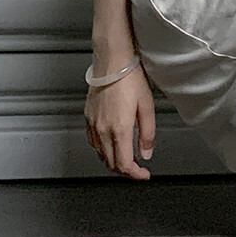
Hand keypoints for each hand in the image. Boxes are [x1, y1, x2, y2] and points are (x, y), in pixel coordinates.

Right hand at [84, 61, 155, 179]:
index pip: (124, 164)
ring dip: (113, 161)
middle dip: (125, 170)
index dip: (135, 174)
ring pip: (100, 154)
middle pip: (111, 163)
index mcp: (119, 129)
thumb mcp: (147, 106)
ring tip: (127, 156)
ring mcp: (93, 124)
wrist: (112, 61)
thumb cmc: (130, 79)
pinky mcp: (88, 117)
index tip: (144, 174)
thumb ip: (147, 134)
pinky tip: (110, 144)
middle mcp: (103, 129)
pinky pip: (93, 142)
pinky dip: (102, 150)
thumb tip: (146, 153)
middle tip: (138, 167)